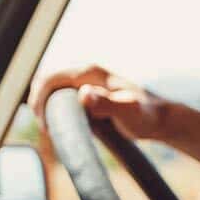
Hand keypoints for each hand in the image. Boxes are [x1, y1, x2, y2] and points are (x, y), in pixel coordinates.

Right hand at [33, 65, 172, 142]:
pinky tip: (61, 124)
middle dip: (39, 101)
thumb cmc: (146, 116)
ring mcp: (86, 81)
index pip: (50, 77)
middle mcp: (86, 72)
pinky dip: (55, 107)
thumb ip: (106, 103)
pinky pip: (62, 95)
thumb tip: (83, 95)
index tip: (44, 123)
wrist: (159, 118)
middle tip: (46, 127)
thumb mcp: (127, 112)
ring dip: (45, 104)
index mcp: (90, 71)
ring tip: (51, 127)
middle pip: (47, 80)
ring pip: (53, 87)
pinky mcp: (88, 91)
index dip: (40, 98)